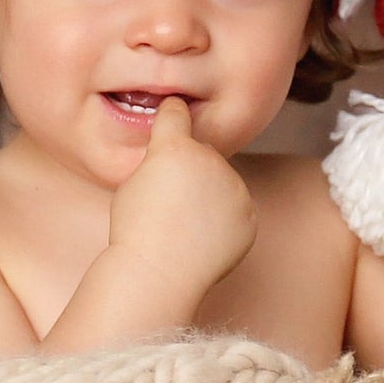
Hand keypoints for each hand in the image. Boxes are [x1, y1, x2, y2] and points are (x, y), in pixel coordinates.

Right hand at [109, 98, 256, 294]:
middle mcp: (210, 160)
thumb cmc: (135, 230)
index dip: (173, 113)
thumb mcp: (133, 183)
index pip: (177, 113)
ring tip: (185, 226)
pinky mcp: (249, 216)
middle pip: (203, 154)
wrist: (159, 272)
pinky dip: (225, 221)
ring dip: (210, 195)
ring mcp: (235, 188)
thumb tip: (173, 159)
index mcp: (176, 147)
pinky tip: (203, 239)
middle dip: (191, 169)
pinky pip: (237, 210)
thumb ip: (158, 161)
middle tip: (171, 204)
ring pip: (222, 183)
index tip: (175, 110)